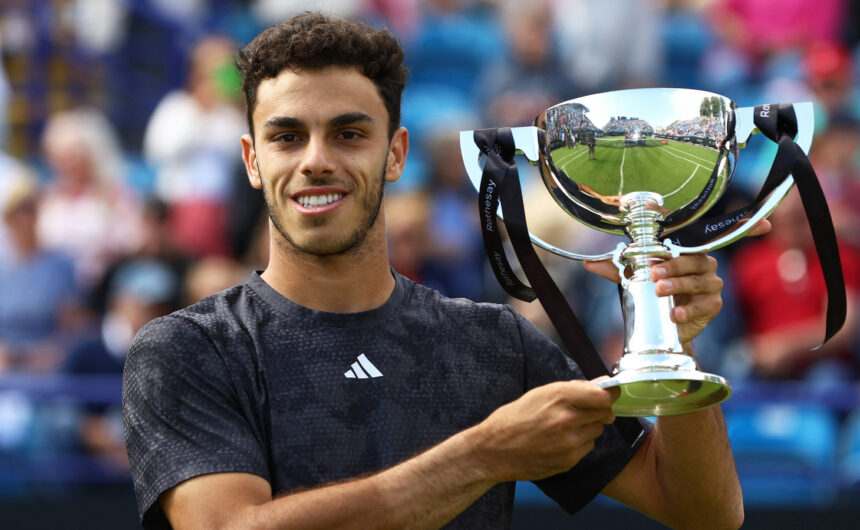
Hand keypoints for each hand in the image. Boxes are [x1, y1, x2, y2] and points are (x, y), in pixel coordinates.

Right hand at [471, 380, 616, 482]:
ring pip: (597, 430)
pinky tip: (560, 441)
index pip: (603, 395)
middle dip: (599, 410)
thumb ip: (572, 389)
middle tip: (586, 410)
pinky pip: (587, 447)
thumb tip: (601, 385)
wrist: (494, 450)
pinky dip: (579, 443)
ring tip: (565, 427)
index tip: (610, 393)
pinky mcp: (569, 460)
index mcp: (559, 396)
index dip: (609, 394)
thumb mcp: (539, 394)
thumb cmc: (513, 418)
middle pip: (605, 412)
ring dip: (588, 427)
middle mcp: (567, 418)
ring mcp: (569, 442)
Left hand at [585, 253, 722, 344]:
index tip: (653, 254)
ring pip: (698, 282)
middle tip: (654, 275)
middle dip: (673, 267)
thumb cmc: (655, 294)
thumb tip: (588, 263)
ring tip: (660, 291)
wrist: (666, 326)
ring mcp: (710, 285)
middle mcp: (703, 265)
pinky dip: (689, 310)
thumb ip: (616, 269)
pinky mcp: (712, 305)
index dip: (669, 248)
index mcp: (686, 252)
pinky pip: (703, 306)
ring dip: (679, 285)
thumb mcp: (635, 279)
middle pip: (693, 260)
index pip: (682, 244)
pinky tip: (674, 314)